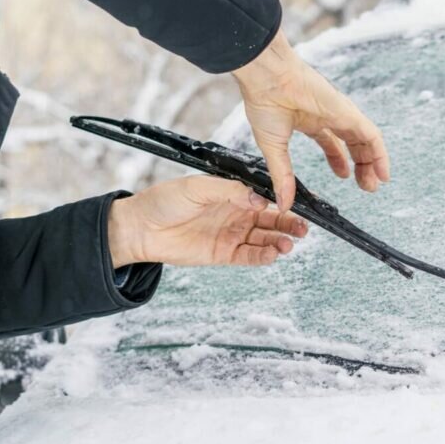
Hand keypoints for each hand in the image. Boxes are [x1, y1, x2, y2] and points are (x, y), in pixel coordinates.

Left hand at [108, 176, 308, 267]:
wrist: (140, 228)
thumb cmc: (164, 201)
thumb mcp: (197, 187)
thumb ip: (229, 191)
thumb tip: (259, 198)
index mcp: (232, 193)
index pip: (264, 196)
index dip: (282, 200)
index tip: (298, 204)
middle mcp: (236, 213)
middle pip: (270, 219)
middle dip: (288, 223)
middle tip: (304, 229)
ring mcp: (231, 234)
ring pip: (263, 239)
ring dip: (279, 241)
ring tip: (290, 243)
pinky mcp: (224, 254)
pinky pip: (249, 256)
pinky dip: (263, 256)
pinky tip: (274, 254)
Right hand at [233, 29, 390, 211]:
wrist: (268, 79)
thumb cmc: (265, 102)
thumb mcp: (273, 149)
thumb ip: (282, 177)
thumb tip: (283, 204)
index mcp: (309, 120)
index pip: (332, 142)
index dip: (339, 160)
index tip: (345, 176)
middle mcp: (328, 116)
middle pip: (353, 143)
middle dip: (361, 166)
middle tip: (366, 186)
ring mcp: (340, 113)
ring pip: (366, 140)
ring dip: (373, 163)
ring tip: (376, 184)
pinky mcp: (348, 113)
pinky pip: (372, 135)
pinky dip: (380, 154)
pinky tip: (383, 171)